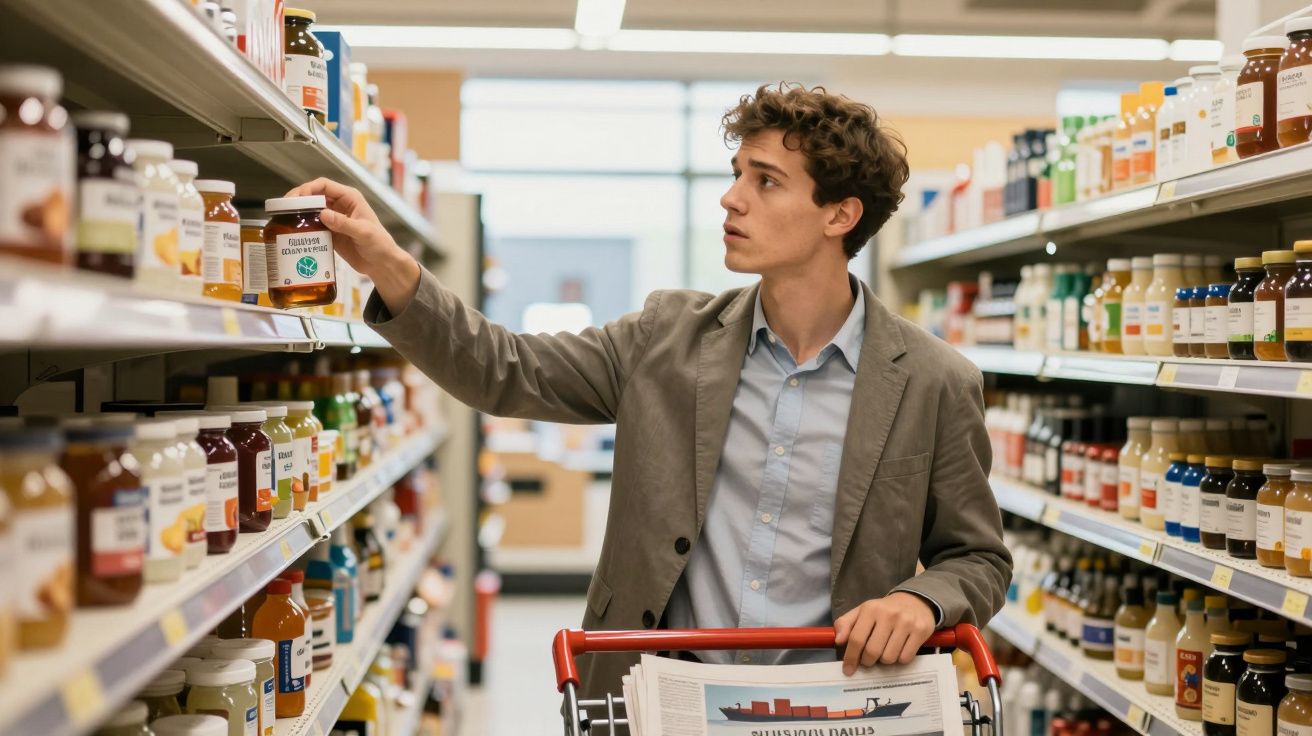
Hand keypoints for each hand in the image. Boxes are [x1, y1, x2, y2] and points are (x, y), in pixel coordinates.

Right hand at [285, 178, 419, 313]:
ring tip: (283, 220)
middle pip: (313, 196)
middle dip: (298, 200)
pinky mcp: (329, 232)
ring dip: (298, 214)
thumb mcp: (363, 232)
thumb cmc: (380, 244)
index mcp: (349, 198)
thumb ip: (344, 223)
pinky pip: (312, 226)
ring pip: (311, 211)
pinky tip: (293, 232)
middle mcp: (340, 205)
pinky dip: (303, 228)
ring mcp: (334, 219)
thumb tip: (323, 214)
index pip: (324, 185)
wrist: (382, 264)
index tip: (295, 198)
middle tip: (283, 209)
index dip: (307, 189)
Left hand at [833, 592, 935, 675]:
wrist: (914, 601)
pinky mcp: (920, 630)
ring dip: (884, 661)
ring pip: (889, 657)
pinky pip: (905, 658)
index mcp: (870, 609)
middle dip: (868, 661)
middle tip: (869, 660)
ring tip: (885, 651)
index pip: (856, 638)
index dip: (850, 657)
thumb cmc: (883, 611)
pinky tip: (899, 650)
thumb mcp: (862, 612)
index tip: (848, 670)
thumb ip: (845, 624)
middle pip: (872, 652)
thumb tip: (838, 641)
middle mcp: (888, 614)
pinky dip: (900, 659)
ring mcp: (906, 622)